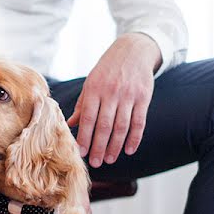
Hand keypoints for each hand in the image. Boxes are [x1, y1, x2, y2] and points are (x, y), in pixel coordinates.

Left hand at [67, 33, 161, 166]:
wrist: (133, 50)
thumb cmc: (108, 69)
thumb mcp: (91, 82)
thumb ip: (83, 104)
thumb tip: (70, 124)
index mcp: (95, 89)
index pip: (88, 118)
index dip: (85, 137)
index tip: (81, 152)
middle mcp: (111, 92)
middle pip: (105, 125)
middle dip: (99, 146)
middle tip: (96, 163)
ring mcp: (129, 95)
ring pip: (122, 126)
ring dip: (115, 145)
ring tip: (109, 159)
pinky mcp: (144, 97)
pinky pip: (139, 122)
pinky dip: (135, 138)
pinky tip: (129, 150)